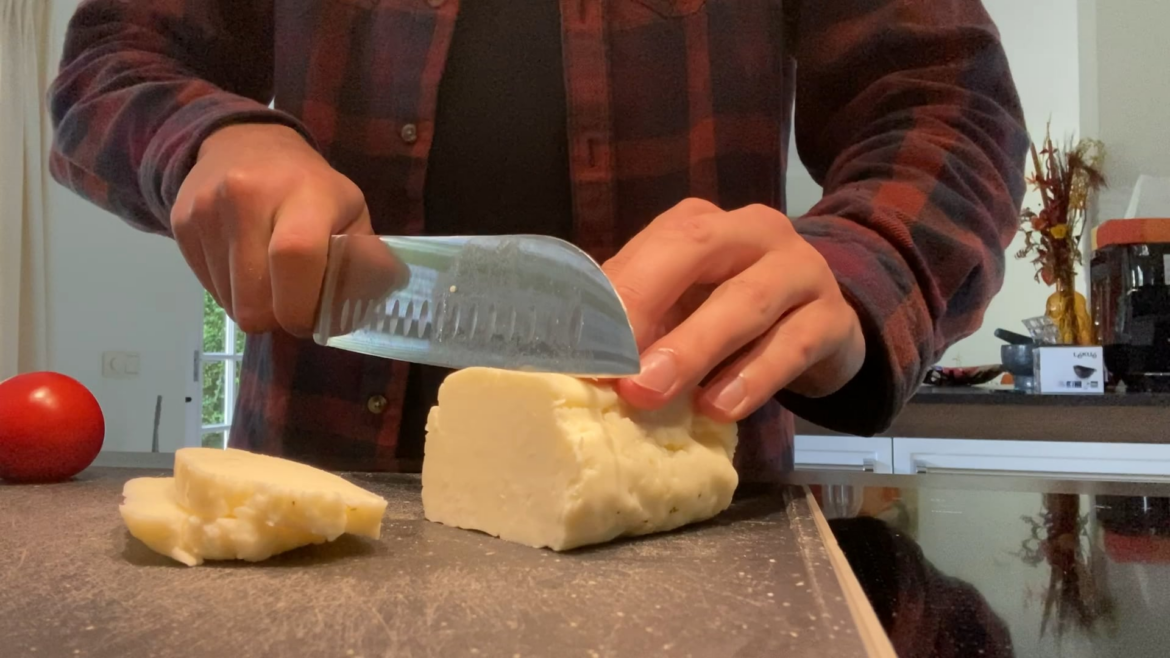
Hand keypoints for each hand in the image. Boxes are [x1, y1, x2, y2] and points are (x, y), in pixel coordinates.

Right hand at [171, 124, 371, 335]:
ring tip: (269, 275)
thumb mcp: (350, 211)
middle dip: (277, 316)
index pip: (295, 259)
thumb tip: (389, 292)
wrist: (242, 143)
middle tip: (293, 302)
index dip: (302, 306)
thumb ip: (366, 259)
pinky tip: (244, 263)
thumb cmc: (310, 188)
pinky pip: (208, 289)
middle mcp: (248, 196)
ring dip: (254, 305)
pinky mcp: (180, 223)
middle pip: (254, 300)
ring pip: (229, 303)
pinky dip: (230, 291)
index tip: (310, 320)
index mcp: (304, 193)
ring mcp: (207, 209)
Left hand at [602, 199, 865, 421]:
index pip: (656, 244)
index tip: (584, 347)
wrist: (822, 328)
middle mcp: (754, 232)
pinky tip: (721, 407)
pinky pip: (793, 345)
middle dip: (649, 306)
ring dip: (696, 348)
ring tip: (654, 393)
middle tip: (614, 366)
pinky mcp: (835, 318)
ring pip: (748, 300)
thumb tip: (581, 358)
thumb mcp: (681, 307)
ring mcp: (801, 269)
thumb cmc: (730, 317)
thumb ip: (639, 320)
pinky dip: (753, 378)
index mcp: (703, 224)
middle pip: (698, 251)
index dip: (619, 292)